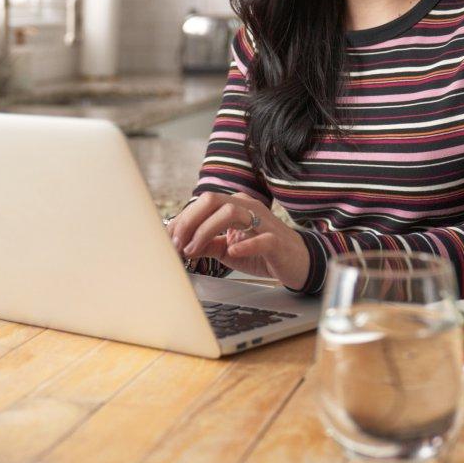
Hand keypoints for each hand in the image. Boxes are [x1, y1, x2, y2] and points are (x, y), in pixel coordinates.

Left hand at [166, 192, 309, 290]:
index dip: (181, 220)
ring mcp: (263, 221)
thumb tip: (180, 245)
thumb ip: (206, 244)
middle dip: (188, 221)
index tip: (167, 238)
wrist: (297, 262)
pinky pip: (261, 238)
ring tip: (193, 251)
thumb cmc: (261, 253)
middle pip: (212, 200)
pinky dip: (245, 244)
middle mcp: (247, 207)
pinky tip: (232, 252)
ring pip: (231, 212)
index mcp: (233, 205)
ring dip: (205, 231)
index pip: (201, 204)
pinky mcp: (276, 240)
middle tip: (176, 244)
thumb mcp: (226, 249)